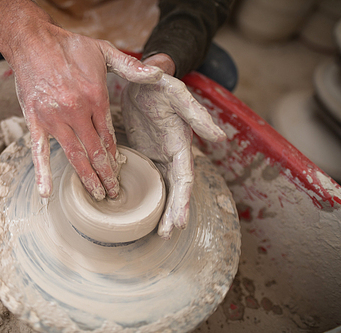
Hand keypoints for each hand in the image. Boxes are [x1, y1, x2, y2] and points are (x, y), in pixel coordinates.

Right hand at [0, 0, 162, 199]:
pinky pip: (39, 151)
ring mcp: (55, 119)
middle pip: (96, 151)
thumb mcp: (104, 50)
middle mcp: (77, 112)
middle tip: (113, 193)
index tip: (119, 169)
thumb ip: (131, 66)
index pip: (109, 135)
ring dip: (87, 178)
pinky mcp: (35, 121)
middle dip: (106, 175)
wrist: (32, 41)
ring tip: (97, 195)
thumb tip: (157, 73)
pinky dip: (43, 172)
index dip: (115, 155)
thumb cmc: (68, 46)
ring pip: (75, 156)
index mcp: (96, 97)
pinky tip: (46, 192)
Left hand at [122, 59, 225, 238]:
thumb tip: (221, 139)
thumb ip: (196, 115)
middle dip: (174, 211)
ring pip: (163, 187)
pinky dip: (148, 195)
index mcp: (181, 143)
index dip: (183, 198)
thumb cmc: (161, 85)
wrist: (142, 80)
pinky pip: (148, 177)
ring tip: (159, 232)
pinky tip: (140, 209)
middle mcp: (172, 153)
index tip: (180, 220)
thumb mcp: (177, 95)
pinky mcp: (144, 152)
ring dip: (162, 209)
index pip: (185, 177)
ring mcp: (158, 154)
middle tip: (167, 234)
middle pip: (175, 188)